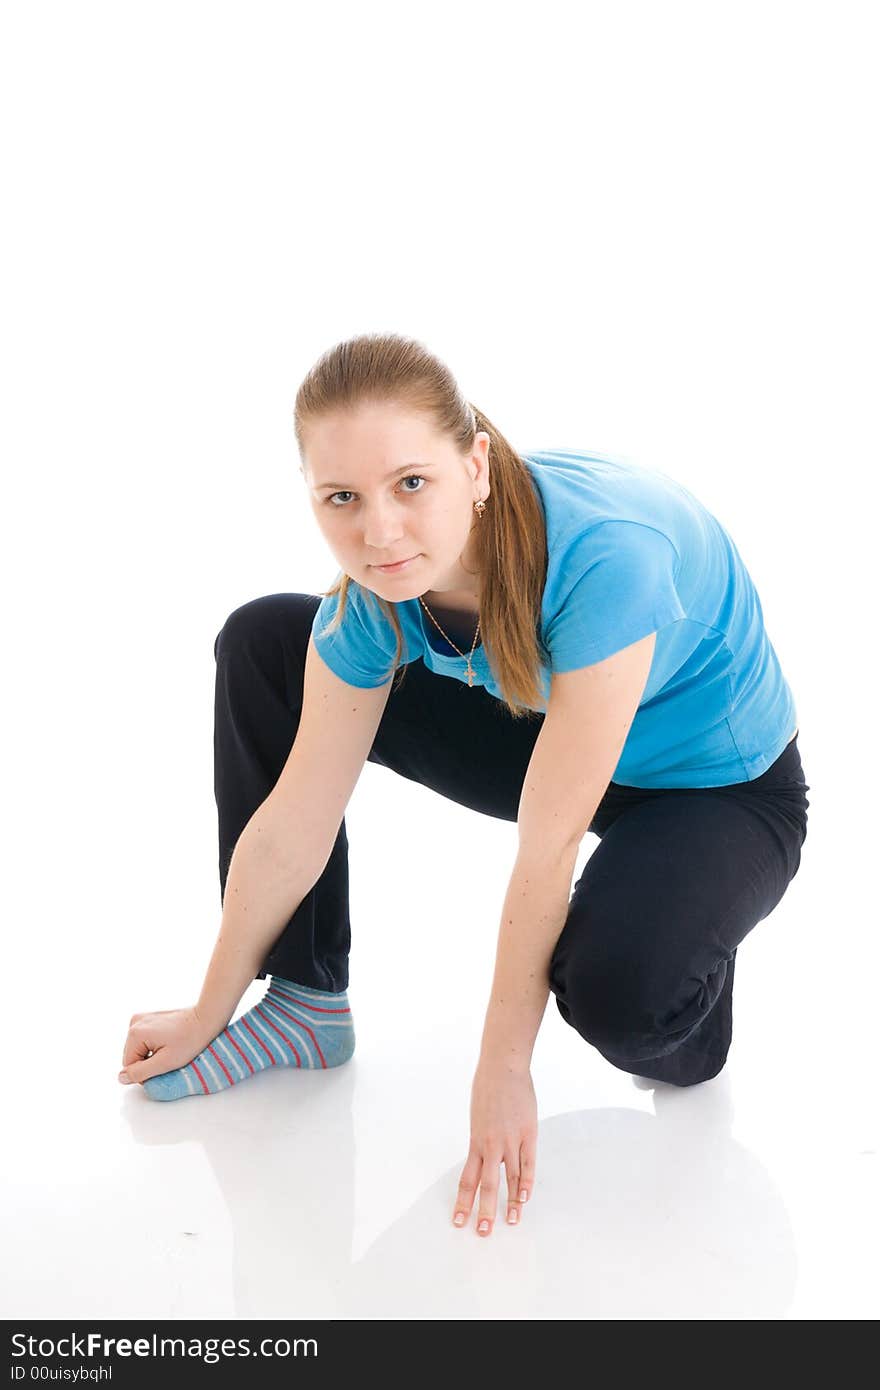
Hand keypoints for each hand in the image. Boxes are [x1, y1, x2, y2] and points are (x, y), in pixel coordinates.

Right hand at [119, 1006, 214, 1085]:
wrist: (205, 1019)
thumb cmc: (189, 1040)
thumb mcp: (164, 1063)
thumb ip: (140, 1072)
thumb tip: (121, 1078)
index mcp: (135, 1033)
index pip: (129, 1066)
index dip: (145, 1073)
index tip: (164, 1067)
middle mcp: (134, 1022)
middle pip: (132, 1056)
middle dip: (148, 1062)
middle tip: (168, 1058)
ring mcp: (141, 1018)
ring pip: (138, 1049)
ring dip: (151, 1054)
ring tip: (170, 1049)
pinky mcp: (149, 1018)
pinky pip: (144, 1040)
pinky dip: (154, 1045)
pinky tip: (168, 1042)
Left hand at [452, 1061, 537, 1235]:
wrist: (503, 1067)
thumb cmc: (488, 1087)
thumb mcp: (478, 1115)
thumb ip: (482, 1137)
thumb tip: (485, 1153)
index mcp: (475, 1141)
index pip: (467, 1179)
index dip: (463, 1201)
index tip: (458, 1220)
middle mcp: (490, 1145)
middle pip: (486, 1185)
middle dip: (484, 1210)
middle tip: (483, 1232)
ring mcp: (510, 1140)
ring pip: (509, 1178)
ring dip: (510, 1202)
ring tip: (511, 1222)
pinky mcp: (528, 1133)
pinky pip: (528, 1162)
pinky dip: (527, 1182)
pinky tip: (525, 1198)